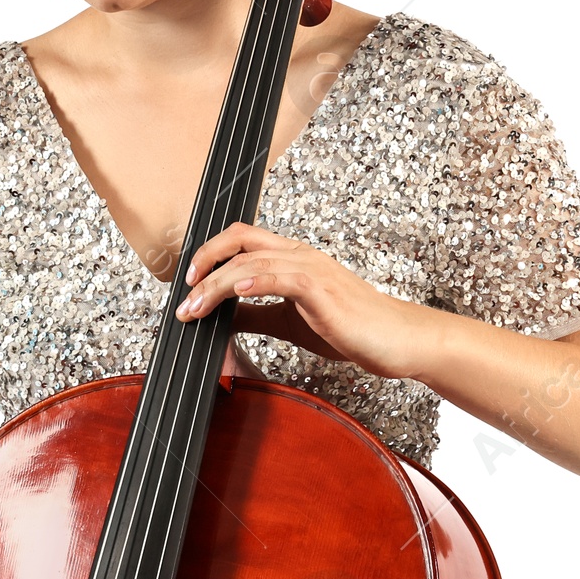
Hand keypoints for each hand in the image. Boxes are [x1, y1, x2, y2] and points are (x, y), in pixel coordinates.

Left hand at [176, 222, 438, 382]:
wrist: (396, 339)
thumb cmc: (351, 329)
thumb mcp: (288, 321)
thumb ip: (255, 314)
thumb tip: (221, 315)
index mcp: (292, 258)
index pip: (242, 239)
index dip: (210, 254)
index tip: (188, 282)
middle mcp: (299, 255)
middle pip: (240, 238)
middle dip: (204, 260)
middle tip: (183, 293)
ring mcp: (311, 268)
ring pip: (252, 260)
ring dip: (216, 284)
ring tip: (195, 308)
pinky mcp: (321, 289)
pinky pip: (281, 276)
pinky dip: (253, 281)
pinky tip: (233, 292)